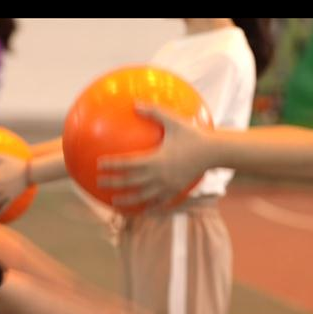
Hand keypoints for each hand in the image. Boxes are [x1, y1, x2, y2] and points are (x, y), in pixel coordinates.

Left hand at [97, 103, 211, 209]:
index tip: (99, 164)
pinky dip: (148, 207)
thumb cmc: (193, 134)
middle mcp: (158, 176)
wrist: (214, 153)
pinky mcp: (176, 191)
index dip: (112, 165)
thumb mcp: (173, 120)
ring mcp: (167, 186)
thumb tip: (135, 103)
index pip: (127, 164)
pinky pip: (159, 202)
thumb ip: (153, 112)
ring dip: (127, 200)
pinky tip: (140, 210)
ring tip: (114, 203)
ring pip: (142, 197)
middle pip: (130, 183)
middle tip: (98, 183)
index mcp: (155, 160)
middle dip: (113, 183)